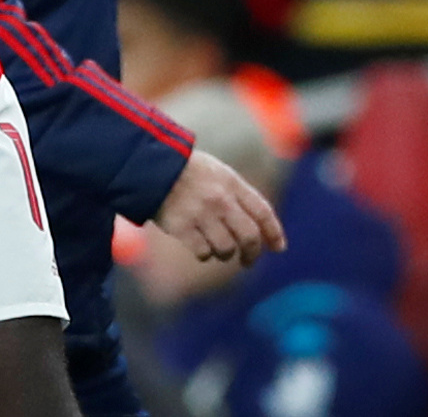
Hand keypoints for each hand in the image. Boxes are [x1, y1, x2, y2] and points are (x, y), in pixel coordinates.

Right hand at [154, 150, 286, 265]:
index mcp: (231, 183)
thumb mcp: (216, 172)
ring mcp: (201, 214)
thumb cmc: (184, 169)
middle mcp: (220, 200)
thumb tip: (256, 225)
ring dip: (225, 254)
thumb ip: (236, 193)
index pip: (262, 212)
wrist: (149, 167)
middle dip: (252, 253)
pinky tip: (200, 248)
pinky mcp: (182, 227)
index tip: (278, 247)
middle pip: (249, 236)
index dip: (274, 232)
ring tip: (218, 251)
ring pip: (227, 248)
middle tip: (248, 260)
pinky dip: (204, 254)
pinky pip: (203, 252)